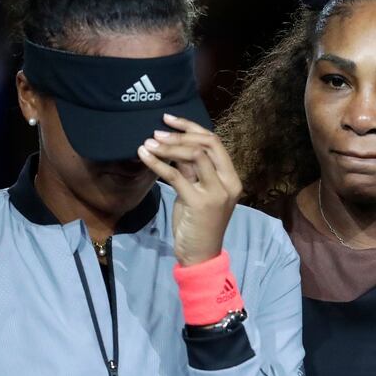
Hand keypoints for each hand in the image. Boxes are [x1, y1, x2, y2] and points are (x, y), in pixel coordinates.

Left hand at [137, 114, 241, 265]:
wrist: (200, 256)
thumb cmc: (198, 225)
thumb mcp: (196, 193)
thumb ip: (192, 171)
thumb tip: (174, 146)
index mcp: (231, 178)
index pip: (214, 142)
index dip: (191, 127)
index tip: (169, 119)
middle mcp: (228, 182)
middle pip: (208, 144)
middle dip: (180, 134)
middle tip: (157, 131)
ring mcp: (216, 193)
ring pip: (195, 155)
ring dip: (168, 146)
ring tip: (148, 143)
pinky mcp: (199, 203)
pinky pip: (176, 175)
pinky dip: (158, 163)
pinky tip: (144, 156)